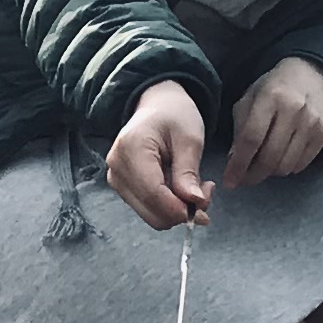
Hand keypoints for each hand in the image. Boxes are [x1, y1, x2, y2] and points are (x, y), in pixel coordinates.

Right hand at [106, 78, 211, 229]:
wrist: (157, 107)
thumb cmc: (174, 115)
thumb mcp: (190, 139)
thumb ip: (189, 172)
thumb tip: (194, 204)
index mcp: (131, 148)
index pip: (153, 193)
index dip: (179, 208)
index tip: (203, 208)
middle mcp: (117, 167)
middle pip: (150, 210)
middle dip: (181, 210)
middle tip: (205, 192)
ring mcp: (116, 179)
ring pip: (151, 215)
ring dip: (177, 209)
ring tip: (194, 186)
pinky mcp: (122, 187)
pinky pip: (148, 209)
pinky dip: (168, 206)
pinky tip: (180, 188)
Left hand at [223, 59, 322, 190]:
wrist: (311, 74)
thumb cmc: (274, 88)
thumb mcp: (250, 98)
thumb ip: (240, 127)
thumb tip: (234, 161)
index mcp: (270, 98)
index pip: (251, 139)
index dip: (238, 164)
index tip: (229, 181)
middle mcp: (293, 110)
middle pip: (270, 157)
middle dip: (253, 175)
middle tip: (244, 179)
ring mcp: (311, 123)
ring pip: (286, 165)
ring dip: (270, 173)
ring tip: (262, 166)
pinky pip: (302, 164)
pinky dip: (287, 168)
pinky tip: (280, 159)